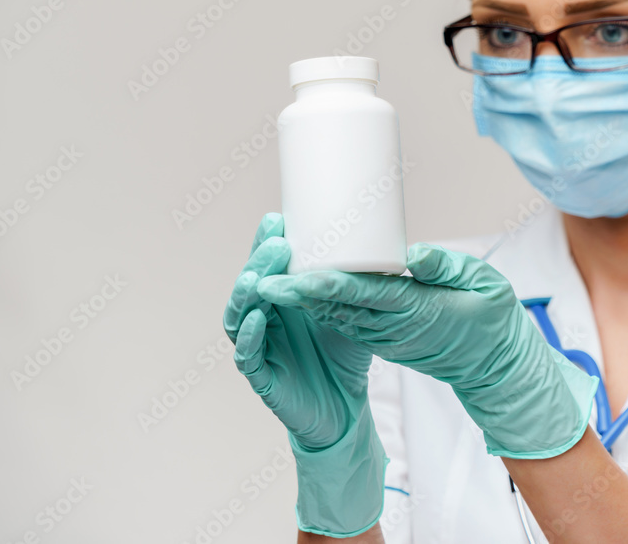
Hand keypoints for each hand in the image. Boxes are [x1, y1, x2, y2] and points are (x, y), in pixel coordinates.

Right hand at [223, 213, 386, 537]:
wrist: (345, 408)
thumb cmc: (345, 354)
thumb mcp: (355, 310)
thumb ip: (357, 282)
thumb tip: (387, 242)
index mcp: (283, 298)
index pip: (268, 265)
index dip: (267, 242)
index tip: (278, 217)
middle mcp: (265, 318)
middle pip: (252, 283)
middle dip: (259, 261)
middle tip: (275, 241)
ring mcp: (259, 346)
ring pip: (240, 314)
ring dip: (247, 293)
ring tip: (258, 275)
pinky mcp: (262, 378)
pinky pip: (247, 356)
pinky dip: (247, 336)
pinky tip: (256, 317)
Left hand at [257, 242, 597, 458]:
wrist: (497, 366)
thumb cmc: (492, 320)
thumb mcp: (482, 285)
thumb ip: (446, 267)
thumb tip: (413, 252)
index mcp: (416, 311)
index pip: (362, 296)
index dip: (325, 284)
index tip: (294, 276)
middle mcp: (394, 328)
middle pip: (338, 307)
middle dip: (297, 293)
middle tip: (263, 273)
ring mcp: (388, 339)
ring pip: (337, 317)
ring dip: (303, 301)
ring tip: (272, 277)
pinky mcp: (386, 341)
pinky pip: (348, 324)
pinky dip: (323, 308)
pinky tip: (303, 292)